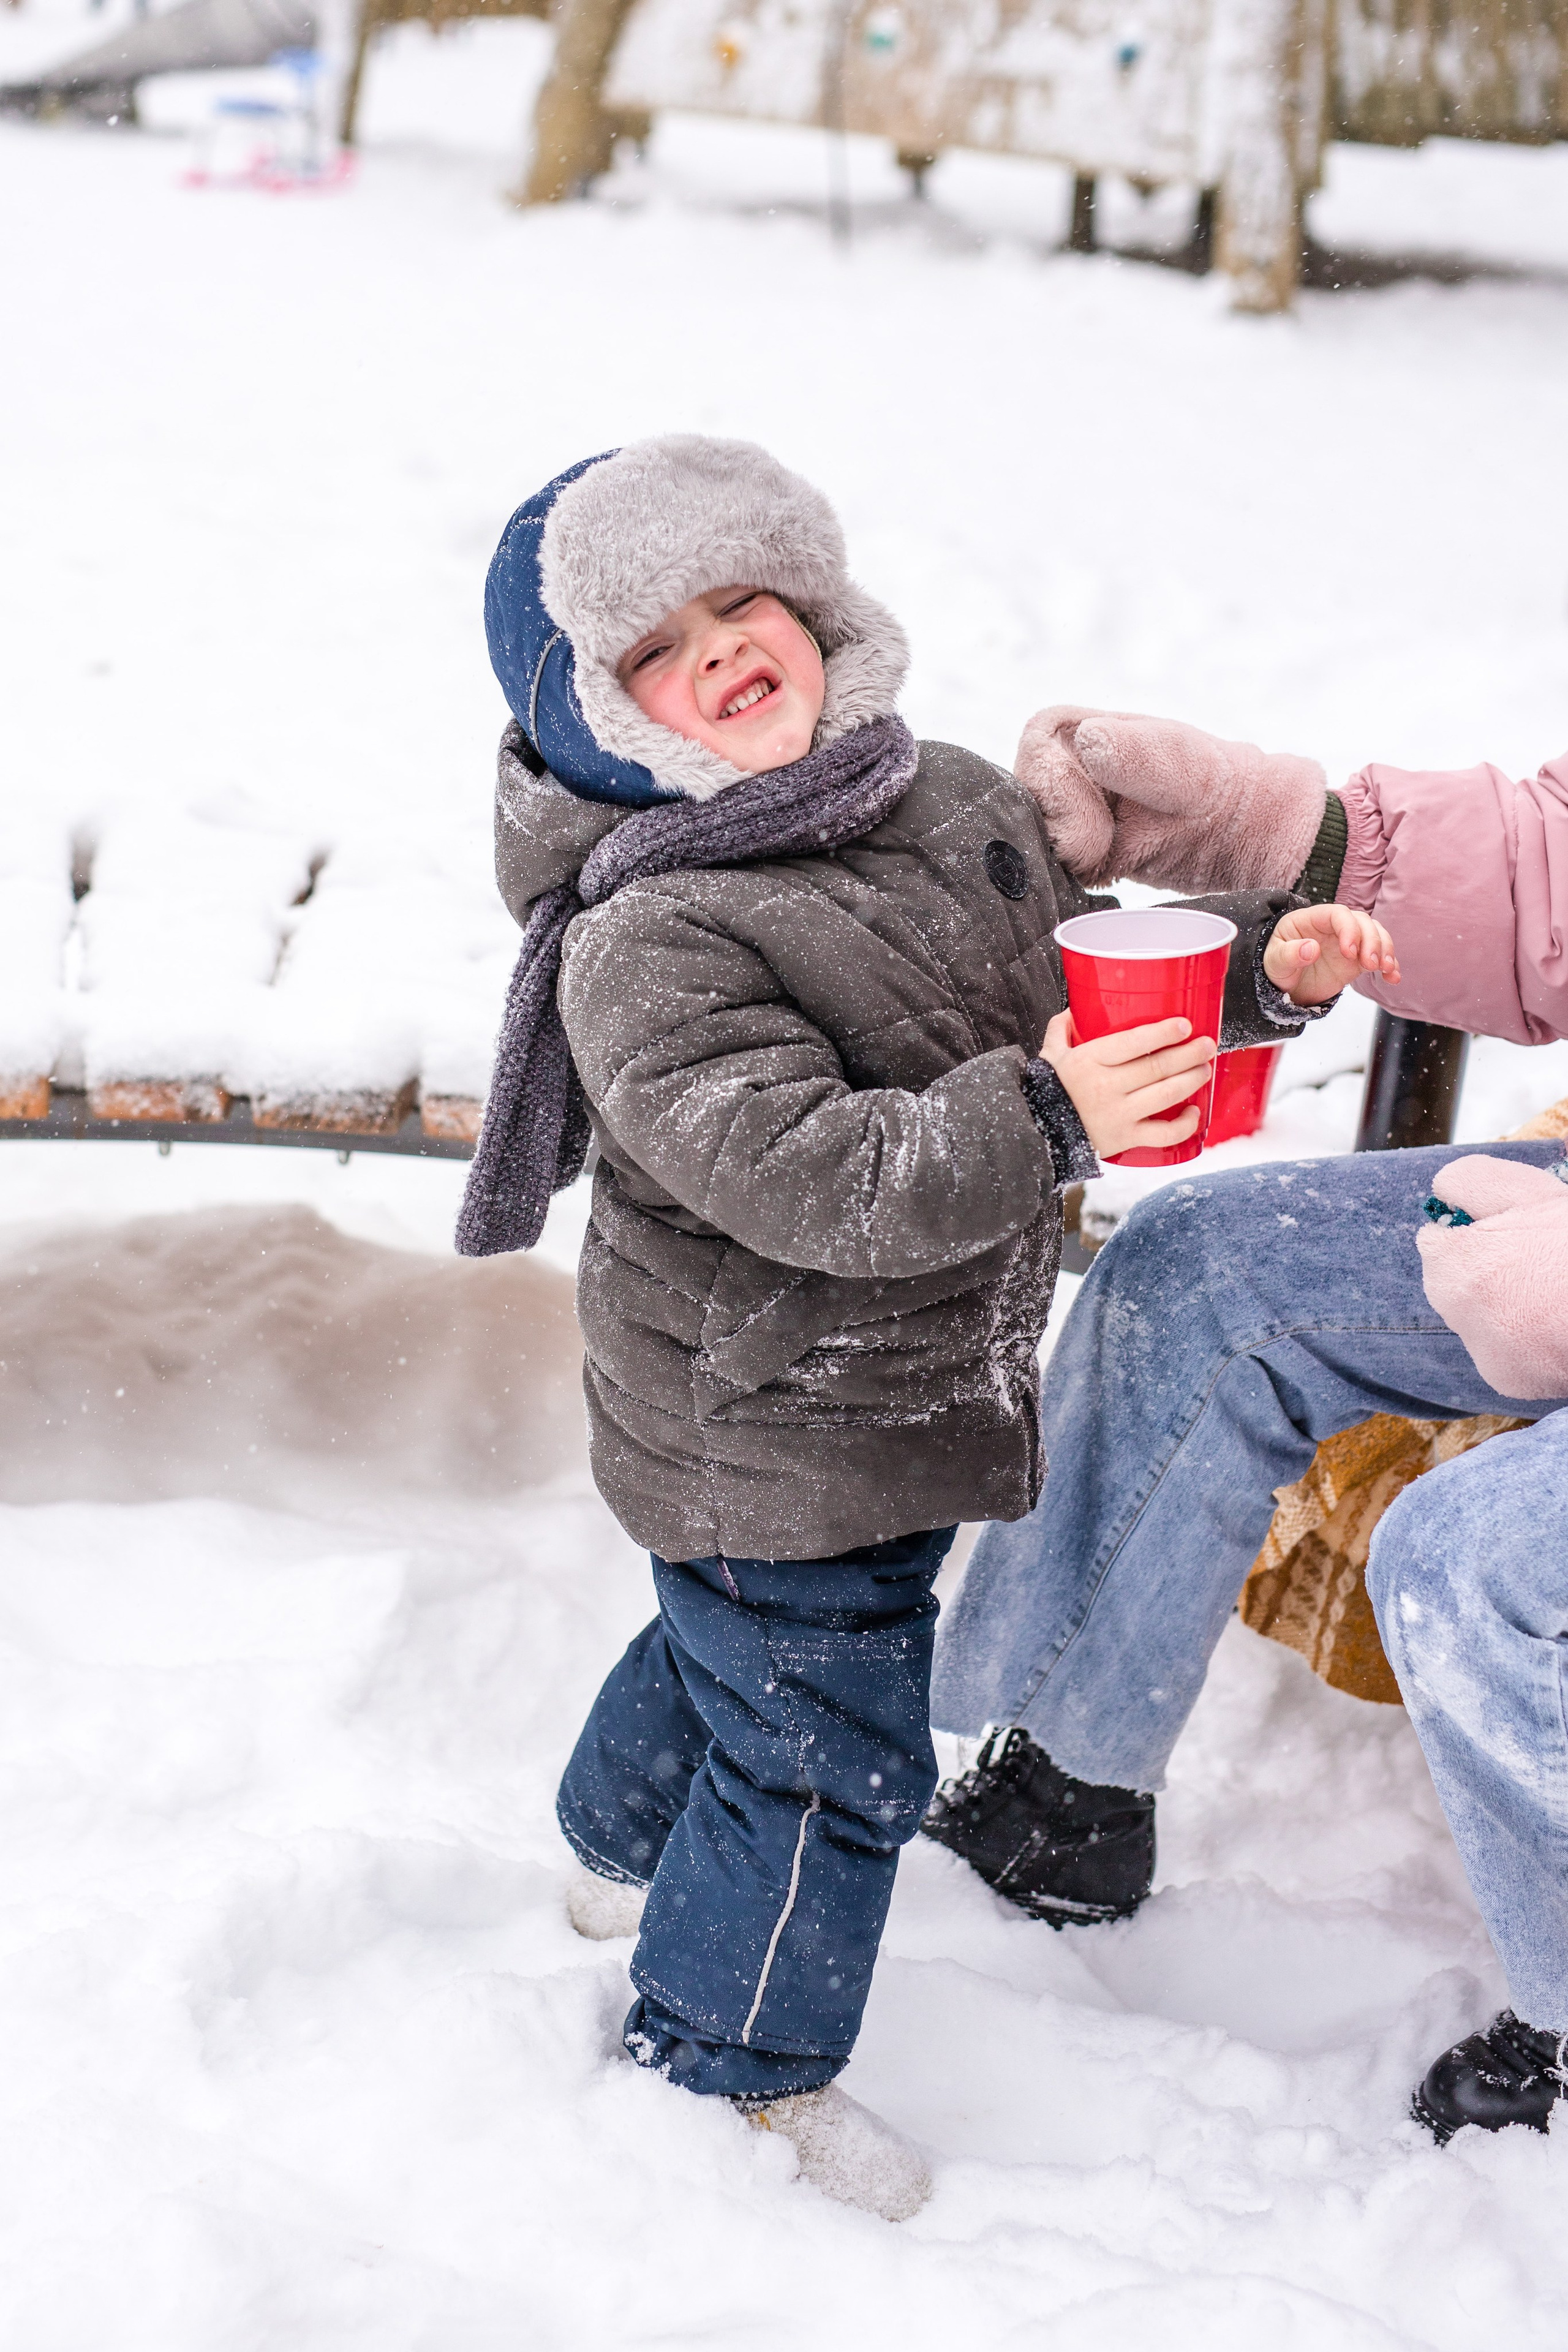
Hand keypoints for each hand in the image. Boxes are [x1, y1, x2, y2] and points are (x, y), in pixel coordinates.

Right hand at [1040, 1010, 1215, 1159]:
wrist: (1037, 1134)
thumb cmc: (1045, 1092)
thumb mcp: (1049, 1056)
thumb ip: (1061, 1030)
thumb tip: (1075, 1010)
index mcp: (1089, 1061)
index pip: (1134, 1042)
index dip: (1163, 1033)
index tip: (1184, 1025)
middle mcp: (1106, 1087)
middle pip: (1157, 1066)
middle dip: (1189, 1054)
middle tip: (1208, 1044)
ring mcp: (1118, 1114)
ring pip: (1166, 1094)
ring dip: (1191, 1079)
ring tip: (1205, 1068)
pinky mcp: (1125, 1139)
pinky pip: (1163, 1134)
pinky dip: (1184, 1124)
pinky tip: (1194, 1111)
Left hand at [1263, 903, 1398, 1005]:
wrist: (1286, 986)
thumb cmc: (1276, 967)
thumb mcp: (1275, 963)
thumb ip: (1289, 954)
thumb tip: (1310, 949)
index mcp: (1311, 920)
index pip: (1337, 914)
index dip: (1348, 929)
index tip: (1349, 952)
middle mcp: (1333, 927)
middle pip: (1362, 921)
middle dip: (1372, 940)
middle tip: (1371, 964)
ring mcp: (1348, 942)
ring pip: (1375, 934)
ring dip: (1385, 949)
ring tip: (1385, 969)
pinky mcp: (1357, 959)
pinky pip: (1378, 956)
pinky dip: (1389, 965)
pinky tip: (1393, 977)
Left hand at [1418, 1155, 1567, 1398]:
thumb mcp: (1532, 1189)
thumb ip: (1473, 1181)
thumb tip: (1442, 1192)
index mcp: (1457, 1264)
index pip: (1434, 1240)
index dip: (1472, 1229)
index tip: (1508, 1230)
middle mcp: (1459, 1316)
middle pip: (1453, 1282)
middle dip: (1484, 1267)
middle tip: (1539, 1259)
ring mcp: (1485, 1354)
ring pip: (1478, 1317)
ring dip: (1503, 1305)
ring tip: (1552, 1292)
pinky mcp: (1511, 1382)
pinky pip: (1503, 1352)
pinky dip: (1522, 1340)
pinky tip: (1556, 1324)